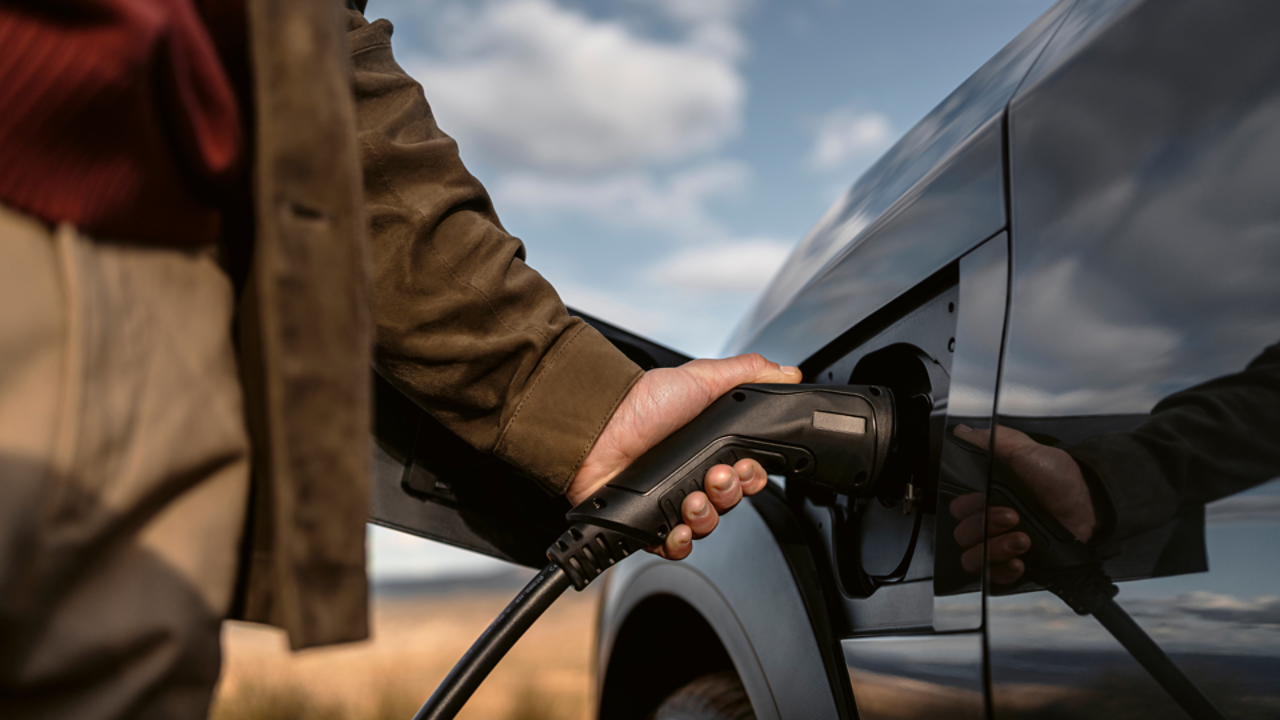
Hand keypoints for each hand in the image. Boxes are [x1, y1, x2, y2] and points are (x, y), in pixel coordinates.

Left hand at [567, 353, 801, 559]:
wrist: (595, 426)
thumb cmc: (640, 402)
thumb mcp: (701, 378)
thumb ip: (747, 374)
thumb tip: (787, 373)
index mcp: (708, 447)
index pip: (745, 474)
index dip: (752, 477)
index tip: (746, 467)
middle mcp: (690, 475)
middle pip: (729, 502)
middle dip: (729, 494)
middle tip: (716, 477)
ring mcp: (668, 500)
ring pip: (706, 526)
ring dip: (706, 517)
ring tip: (692, 499)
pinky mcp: (645, 523)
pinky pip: (673, 546)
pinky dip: (680, 542)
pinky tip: (676, 528)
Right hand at [950, 424, 1096, 583]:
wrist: (1090, 505)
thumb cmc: (1060, 478)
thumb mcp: (1027, 451)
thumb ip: (994, 440)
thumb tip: (964, 432)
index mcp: (985, 495)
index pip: (957, 509)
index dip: (967, 508)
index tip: (985, 500)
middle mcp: (988, 521)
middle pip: (963, 535)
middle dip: (986, 528)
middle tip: (1013, 518)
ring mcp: (1000, 544)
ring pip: (973, 558)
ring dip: (994, 550)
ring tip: (1023, 540)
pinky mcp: (1015, 563)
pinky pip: (993, 578)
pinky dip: (1003, 572)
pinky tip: (1019, 560)